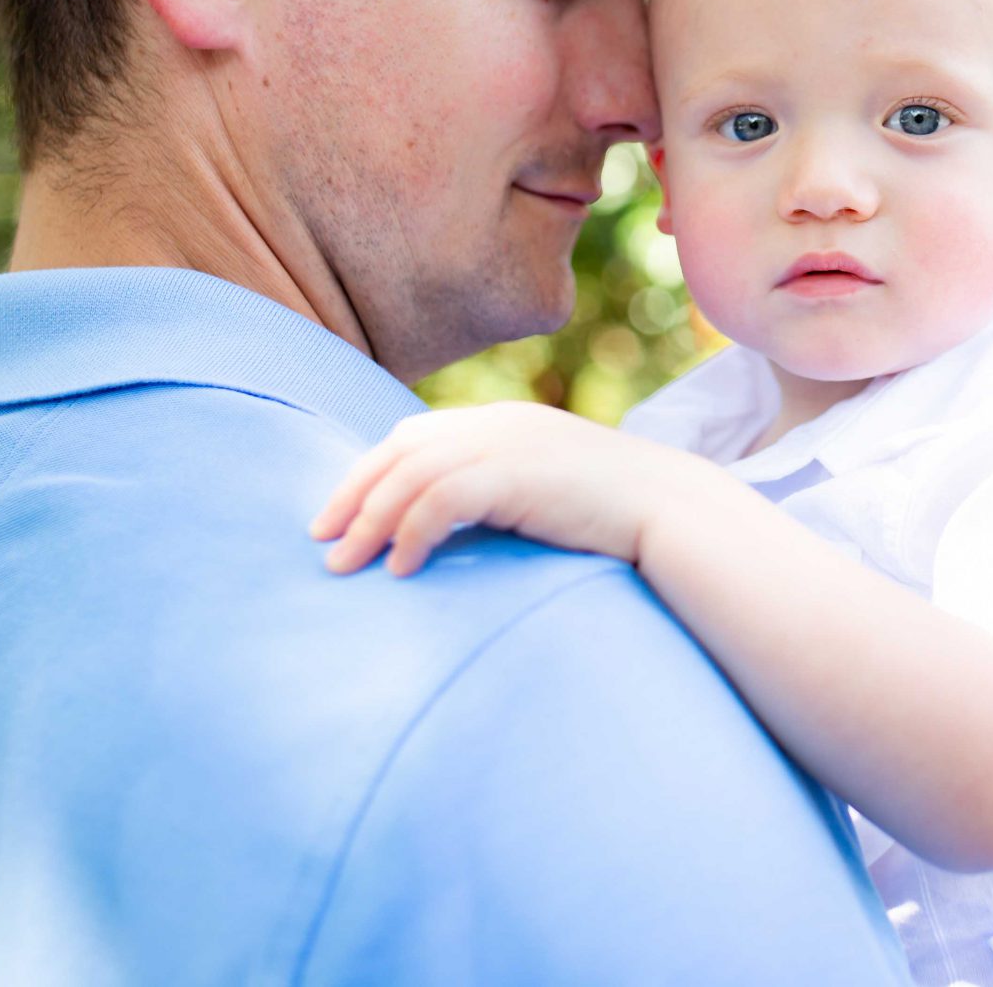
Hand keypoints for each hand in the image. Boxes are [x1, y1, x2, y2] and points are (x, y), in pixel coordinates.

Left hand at [308, 402, 710, 575]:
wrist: (672, 510)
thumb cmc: (616, 516)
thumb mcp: (549, 493)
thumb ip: (505, 497)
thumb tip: (460, 534)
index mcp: (504, 423)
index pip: (415, 436)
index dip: (370, 472)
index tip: (339, 514)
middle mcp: (499, 424)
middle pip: (400, 450)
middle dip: (353, 493)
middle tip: (320, 538)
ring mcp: (508, 444)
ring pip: (411, 475)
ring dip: (369, 522)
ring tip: (344, 565)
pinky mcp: (517, 474)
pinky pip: (441, 501)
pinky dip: (410, 534)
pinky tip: (400, 569)